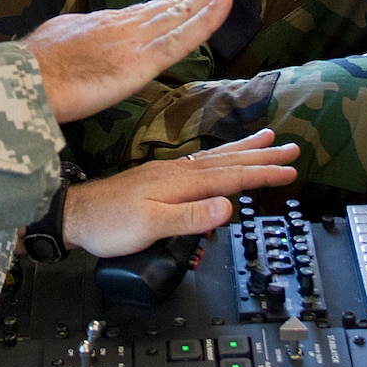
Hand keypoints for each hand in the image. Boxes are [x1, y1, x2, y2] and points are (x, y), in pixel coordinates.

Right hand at [25, 0, 243, 122]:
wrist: (17, 82)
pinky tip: (225, 1)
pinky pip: (182, 39)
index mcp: (107, 24)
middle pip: (174, 1)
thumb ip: (81, 42)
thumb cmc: (31, 71)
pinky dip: (206, 19)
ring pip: (183, 11)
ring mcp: (133, 40)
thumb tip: (87, 42)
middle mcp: (125, 24)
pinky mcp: (139, 61)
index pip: (155, 9)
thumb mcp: (59, 44)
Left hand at [60, 130, 299, 256]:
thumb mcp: (150, 227)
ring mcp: (168, 172)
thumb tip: (227, 208)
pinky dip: (222, 158)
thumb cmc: (108, 224)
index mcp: (179, 181)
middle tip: (291, 147)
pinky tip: (223, 160)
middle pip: (228, 160)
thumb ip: (190, 218)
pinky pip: (202, 163)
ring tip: (267, 139)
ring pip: (216, 158)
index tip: (290, 170)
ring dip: (244, 150)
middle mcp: (176, 171)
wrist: (75, 215)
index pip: (230, 176)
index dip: (262, 173)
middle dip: (261, 154)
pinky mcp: (160, 178)